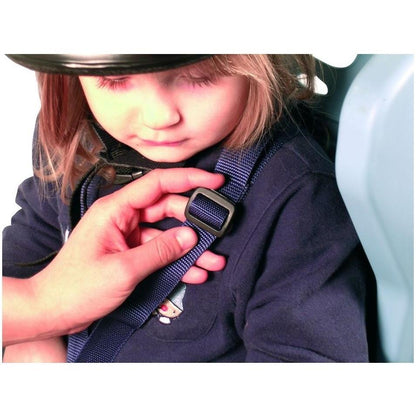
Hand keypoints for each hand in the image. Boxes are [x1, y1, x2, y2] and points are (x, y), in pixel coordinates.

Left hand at [3, 168, 224, 344]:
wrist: (52, 311)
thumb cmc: (76, 287)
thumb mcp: (123, 269)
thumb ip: (159, 251)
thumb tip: (189, 237)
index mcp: (115, 209)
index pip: (157, 184)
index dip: (188, 179)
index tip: (214, 181)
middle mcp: (123, 218)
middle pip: (167, 209)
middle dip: (195, 220)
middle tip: (218, 229)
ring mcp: (127, 236)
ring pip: (167, 233)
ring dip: (190, 247)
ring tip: (214, 259)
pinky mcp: (130, 253)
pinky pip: (159, 251)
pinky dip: (177, 261)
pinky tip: (195, 272)